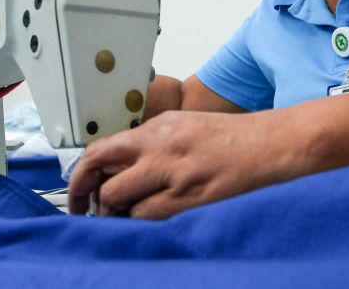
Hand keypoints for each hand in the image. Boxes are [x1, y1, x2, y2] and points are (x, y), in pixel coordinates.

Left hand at [67, 110, 292, 218]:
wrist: (270, 144)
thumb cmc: (232, 138)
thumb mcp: (184, 126)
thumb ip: (151, 143)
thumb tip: (120, 167)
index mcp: (158, 127)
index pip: (102, 149)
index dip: (82, 175)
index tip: (78, 191)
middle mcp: (160, 146)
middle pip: (102, 174)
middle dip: (89, 198)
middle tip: (91, 212)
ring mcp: (173, 172)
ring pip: (119, 199)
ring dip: (116, 214)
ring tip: (125, 218)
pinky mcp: (189, 196)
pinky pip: (147, 216)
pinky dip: (139, 223)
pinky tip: (147, 222)